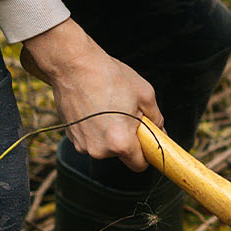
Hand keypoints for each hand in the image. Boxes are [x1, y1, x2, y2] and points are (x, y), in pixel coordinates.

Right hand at [22, 19, 162, 169]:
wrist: (73, 65)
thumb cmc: (110, 77)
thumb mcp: (145, 95)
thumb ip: (157, 119)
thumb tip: (160, 131)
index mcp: (120, 143)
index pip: (139, 165)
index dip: (146, 154)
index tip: (147, 141)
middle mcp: (99, 150)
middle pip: (121, 154)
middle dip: (128, 138)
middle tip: (127, 114)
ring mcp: (82, 144)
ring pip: (105, 146)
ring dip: (110, 133)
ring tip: (109, 107)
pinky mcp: (70, 136)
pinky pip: (91, 138)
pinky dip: (95, 128)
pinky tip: (94, 107)